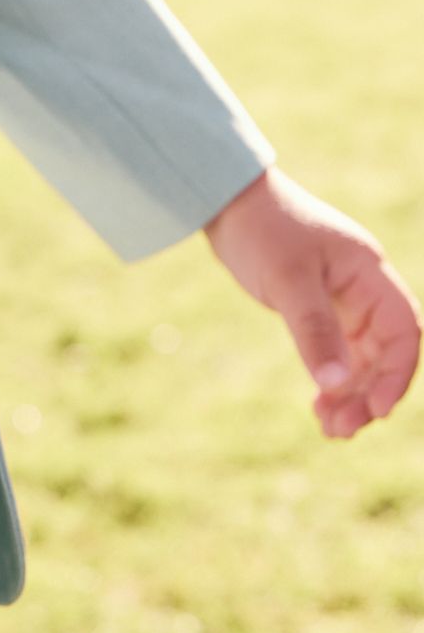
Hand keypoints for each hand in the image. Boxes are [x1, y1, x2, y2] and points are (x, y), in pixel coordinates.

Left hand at [203, 167, 420, 437]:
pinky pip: (337, 352)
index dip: (397, 373)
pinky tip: (319, 407)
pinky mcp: (318, 308)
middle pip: (384, 352)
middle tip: (341, 430)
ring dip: (350, 394)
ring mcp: (343, 300)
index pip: (404, 330)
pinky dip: (331, 380)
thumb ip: (314, 330)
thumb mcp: (287, 280)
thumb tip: (335, 385)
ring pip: (361, 357)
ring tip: (331, 429)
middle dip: (368, 393)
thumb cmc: (261, 229)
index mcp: (369, 274)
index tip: (376, 409)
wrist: (227, 202)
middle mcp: (364, 289)